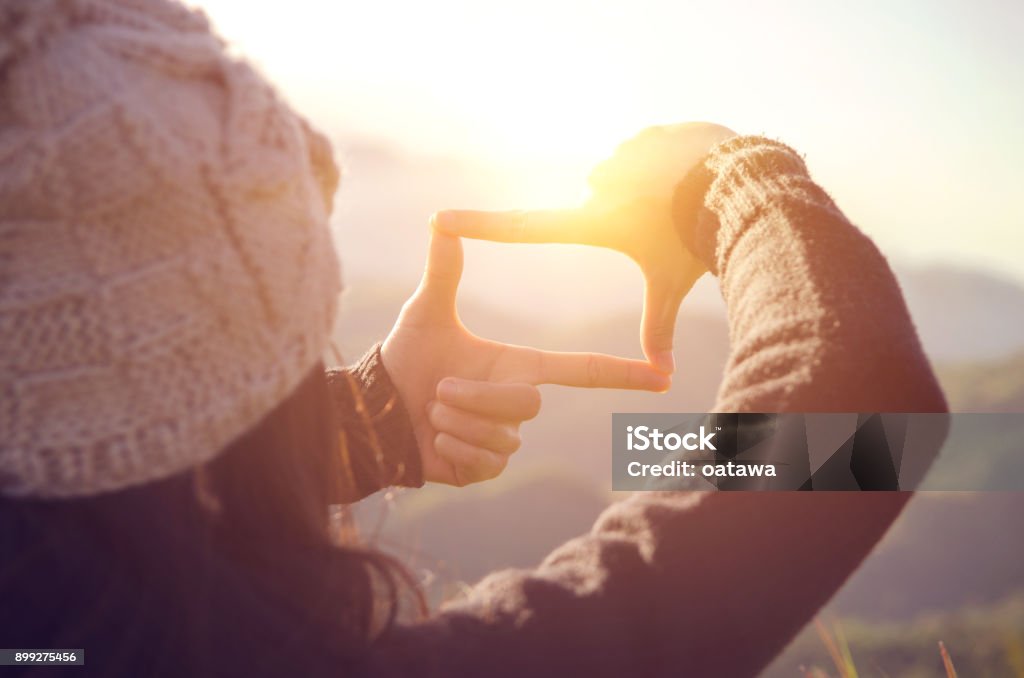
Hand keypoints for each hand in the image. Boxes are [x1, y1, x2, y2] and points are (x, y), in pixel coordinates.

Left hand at [382, 227, 670, 486]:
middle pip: (528, 405)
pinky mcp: (486, 468)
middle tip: (439, 391)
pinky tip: (434, 440)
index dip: (621, 372)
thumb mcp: (426, 313)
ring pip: (502, 436)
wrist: (376, 409)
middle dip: (477, 398)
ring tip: (433, 412)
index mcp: (517, 365)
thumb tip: (441, 219)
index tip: (662, 375)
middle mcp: (518, 401)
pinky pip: (486, 463)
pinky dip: (453, 449)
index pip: (579, 369)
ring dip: (456, 423)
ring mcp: (505, 438)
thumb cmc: (405, 358)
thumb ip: (444, 270)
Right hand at [434, 122, 736, 373]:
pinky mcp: (645, 134)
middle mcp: (596, 185)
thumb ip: (659, 324)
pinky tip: (688, 172)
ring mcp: (620, 154)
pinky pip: (648, 152)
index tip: (440, 218)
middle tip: (659, 220)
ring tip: (677, 197)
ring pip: (624, 178)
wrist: (740, 182)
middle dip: (624, 212)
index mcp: (593, 221)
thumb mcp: (671, 282)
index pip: (522, 229)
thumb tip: (663, 375)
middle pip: (597, 204)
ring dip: (645, 187)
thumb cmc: (697, 239)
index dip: (478, 226)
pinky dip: (665, 164)